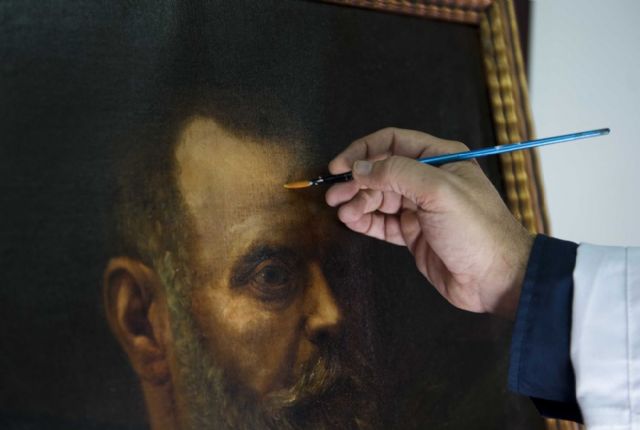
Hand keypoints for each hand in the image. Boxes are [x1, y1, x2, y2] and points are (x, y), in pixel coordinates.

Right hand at [325, 127, 533, 318]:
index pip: (392, 143)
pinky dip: (365, 221)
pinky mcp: (414, 233)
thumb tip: (359, 168)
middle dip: (356, 181)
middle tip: (334, 195)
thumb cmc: (477, 230)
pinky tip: (353, 221)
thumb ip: (397, 173)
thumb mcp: (438, 191)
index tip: (339, 166)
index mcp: (440, 158)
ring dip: (358, 202)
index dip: (363, 151)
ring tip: (343, 212)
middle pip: (381, 171)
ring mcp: (420, 208)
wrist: (496, 279)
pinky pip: (382, 222)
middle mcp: (428, 179)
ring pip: (379, 197)